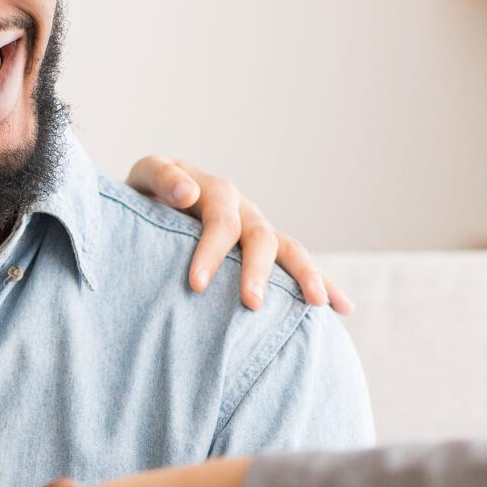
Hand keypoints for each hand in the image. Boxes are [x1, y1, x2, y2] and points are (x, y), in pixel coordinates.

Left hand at [127, 155, 352, 315]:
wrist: (150, 208)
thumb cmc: (143, 200)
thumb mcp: (144, 179)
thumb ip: (161, 178)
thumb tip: (188, 193)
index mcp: (213, 190)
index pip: (220, 219)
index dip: (211, 250)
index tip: (197, 284)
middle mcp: (243, 209)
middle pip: (259, 236)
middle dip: (257, 271)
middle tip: (251, 304)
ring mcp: (258, 230)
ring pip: (289, 249)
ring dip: (304, 275)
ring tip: (316, 302)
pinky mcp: (267, 251)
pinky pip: (299, 266)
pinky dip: (325, 284)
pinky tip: (343, 308)